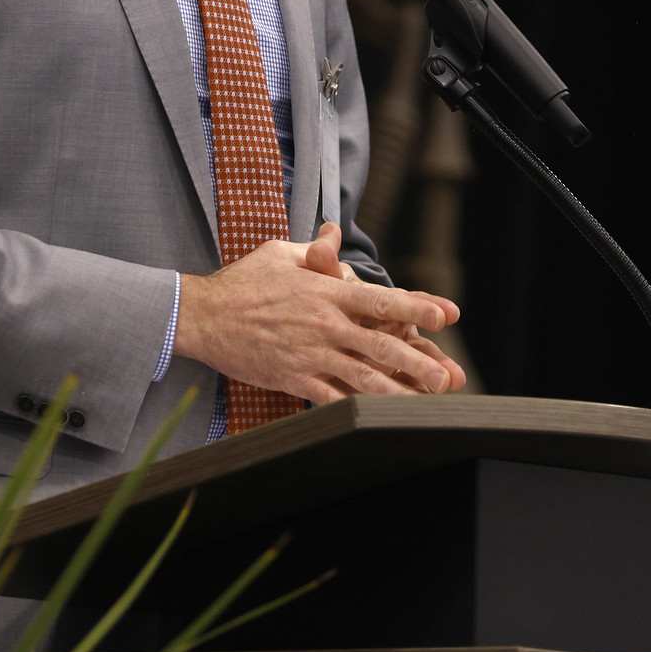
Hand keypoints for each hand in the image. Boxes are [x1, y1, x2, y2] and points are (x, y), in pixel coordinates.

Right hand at [175, 224, 462, 403]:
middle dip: (417, 361)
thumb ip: (314, 249)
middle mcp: (325, 324)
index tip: (448, 313)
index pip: (382, 300)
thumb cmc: (243, 281)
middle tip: (447, 376)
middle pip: (380, 344)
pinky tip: (378, 419)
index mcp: (327, 292)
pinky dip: (355, 408)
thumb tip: (333, 232)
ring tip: (425, 404)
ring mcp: (310, 354)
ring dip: (396, 392)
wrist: (203, 315)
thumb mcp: (280, 253)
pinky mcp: (293, 378)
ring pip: (362, 377)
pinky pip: (330, 397)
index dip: (418, 306)